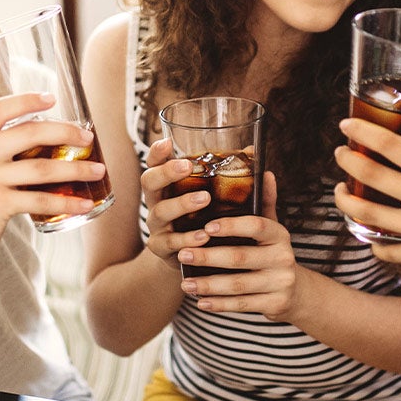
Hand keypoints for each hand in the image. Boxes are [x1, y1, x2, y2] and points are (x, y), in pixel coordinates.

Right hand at [0, 92, 104, 265]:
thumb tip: (45, 142)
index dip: (25, 100)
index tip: (51, 98)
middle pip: (28, 132)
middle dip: (65, 131)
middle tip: (87, 137)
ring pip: (42, 168)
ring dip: (76, 169)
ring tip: (98, 169)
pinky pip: (41, 200)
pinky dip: (67, 202)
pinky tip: (84, 203)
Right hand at [139, 138, 219, 270]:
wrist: (191, 258)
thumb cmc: (204, 217)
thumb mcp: (215, 195)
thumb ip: (231, 175)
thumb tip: (251, 151)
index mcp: (166, 184)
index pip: (155, 163)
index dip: (157, 152)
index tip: (167, 142)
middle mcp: (156, 201)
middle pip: (149, 181)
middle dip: (166, 172)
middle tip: (186, 166)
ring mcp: (156, 224)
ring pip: (160, 211)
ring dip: (182, 204)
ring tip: (204, 199)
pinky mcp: (160, 247)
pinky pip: (170, 242)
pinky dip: (186, 238)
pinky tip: (203, 235)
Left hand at [177, 172, 299, 319]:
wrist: (297, 292)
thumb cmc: (272, 253)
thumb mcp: (271, 228)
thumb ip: (264, 202)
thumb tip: (263, 170)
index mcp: (279, 235)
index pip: (256, 225)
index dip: (231, 226)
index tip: (206, 227)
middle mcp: (283, 257)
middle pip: (241, 257)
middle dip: (209, 257)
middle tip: (183, 254)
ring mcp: (280, 283)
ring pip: (238, 285)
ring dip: (208, 284)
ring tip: (184, 283)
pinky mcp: (275, 305)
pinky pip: (242, 305)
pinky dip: (219, 304)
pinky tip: (200, 301)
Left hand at [333, 118, 400, 273]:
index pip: (393, 146)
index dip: (364, 133)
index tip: (346, 126)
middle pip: (373, 177)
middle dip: (348, 161)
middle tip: (340, 154)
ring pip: (369, 215)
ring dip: (345, 200)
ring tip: (340, 190)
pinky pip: (387, 248)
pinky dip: (372, 240)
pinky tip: (366, 228)